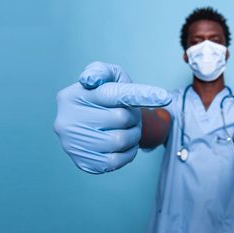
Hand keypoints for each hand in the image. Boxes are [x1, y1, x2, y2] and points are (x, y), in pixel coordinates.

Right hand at [53, 61, 170, 173]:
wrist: (91, 122)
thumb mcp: (106, 76)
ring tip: (126, 129)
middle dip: (133, 117)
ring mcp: (73, 143)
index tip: (165, 97)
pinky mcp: (83, 161)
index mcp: (75, 95)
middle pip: (121, 118)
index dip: (140, 95)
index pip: (113, 94)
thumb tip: (90, 80)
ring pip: (120, 140)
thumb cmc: (103, 94)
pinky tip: (123, 145)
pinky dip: (127, 153)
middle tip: (129, 116)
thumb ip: (102, 71)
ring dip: (132, 135)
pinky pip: (115, 161)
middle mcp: (68, 119)